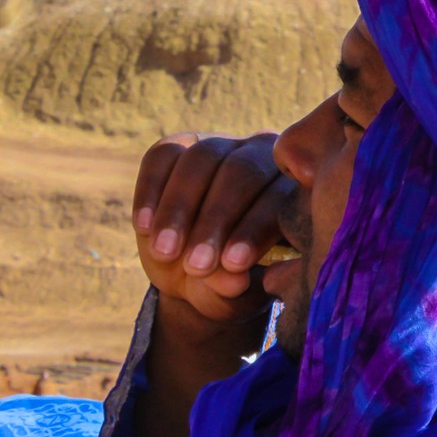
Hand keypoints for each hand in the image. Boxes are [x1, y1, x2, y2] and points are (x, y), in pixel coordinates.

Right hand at [132, 132, 288, 329]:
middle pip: (242, 173)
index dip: (255, 231)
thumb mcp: (234, 292)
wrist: (193, 269)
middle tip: (195, 264)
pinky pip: (163, 156)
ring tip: (165, 251)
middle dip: (215, 221)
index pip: (279, 200)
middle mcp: (264, 155)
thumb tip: (233, 281)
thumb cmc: (229, 279)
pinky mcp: (180, 144)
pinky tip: (142, 227)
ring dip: (179, 208)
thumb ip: (234, 287)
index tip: (233, 265)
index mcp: (293, 187)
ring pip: (202, 160)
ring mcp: (222, 144)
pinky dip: (151, 191)